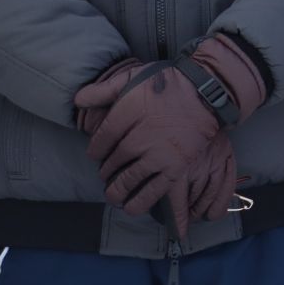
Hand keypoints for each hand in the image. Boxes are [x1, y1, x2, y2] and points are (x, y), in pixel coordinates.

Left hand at [74, 59, 227, 218]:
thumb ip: (102, 90)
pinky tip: (133, 207)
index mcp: (124, 118)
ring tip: (116, 198)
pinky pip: (154, 190)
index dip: (95, 152)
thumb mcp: (131, 77)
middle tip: (107, 176)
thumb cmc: (169, 83)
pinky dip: (141, 201)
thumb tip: (77, 100)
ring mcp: (157, 156)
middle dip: (106, 173)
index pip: (98, 144)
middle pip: (112, 164)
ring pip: (129, 181)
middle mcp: (137, 140)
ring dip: (118, 193)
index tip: (98, 155)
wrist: (207, 90)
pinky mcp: (176, 167)